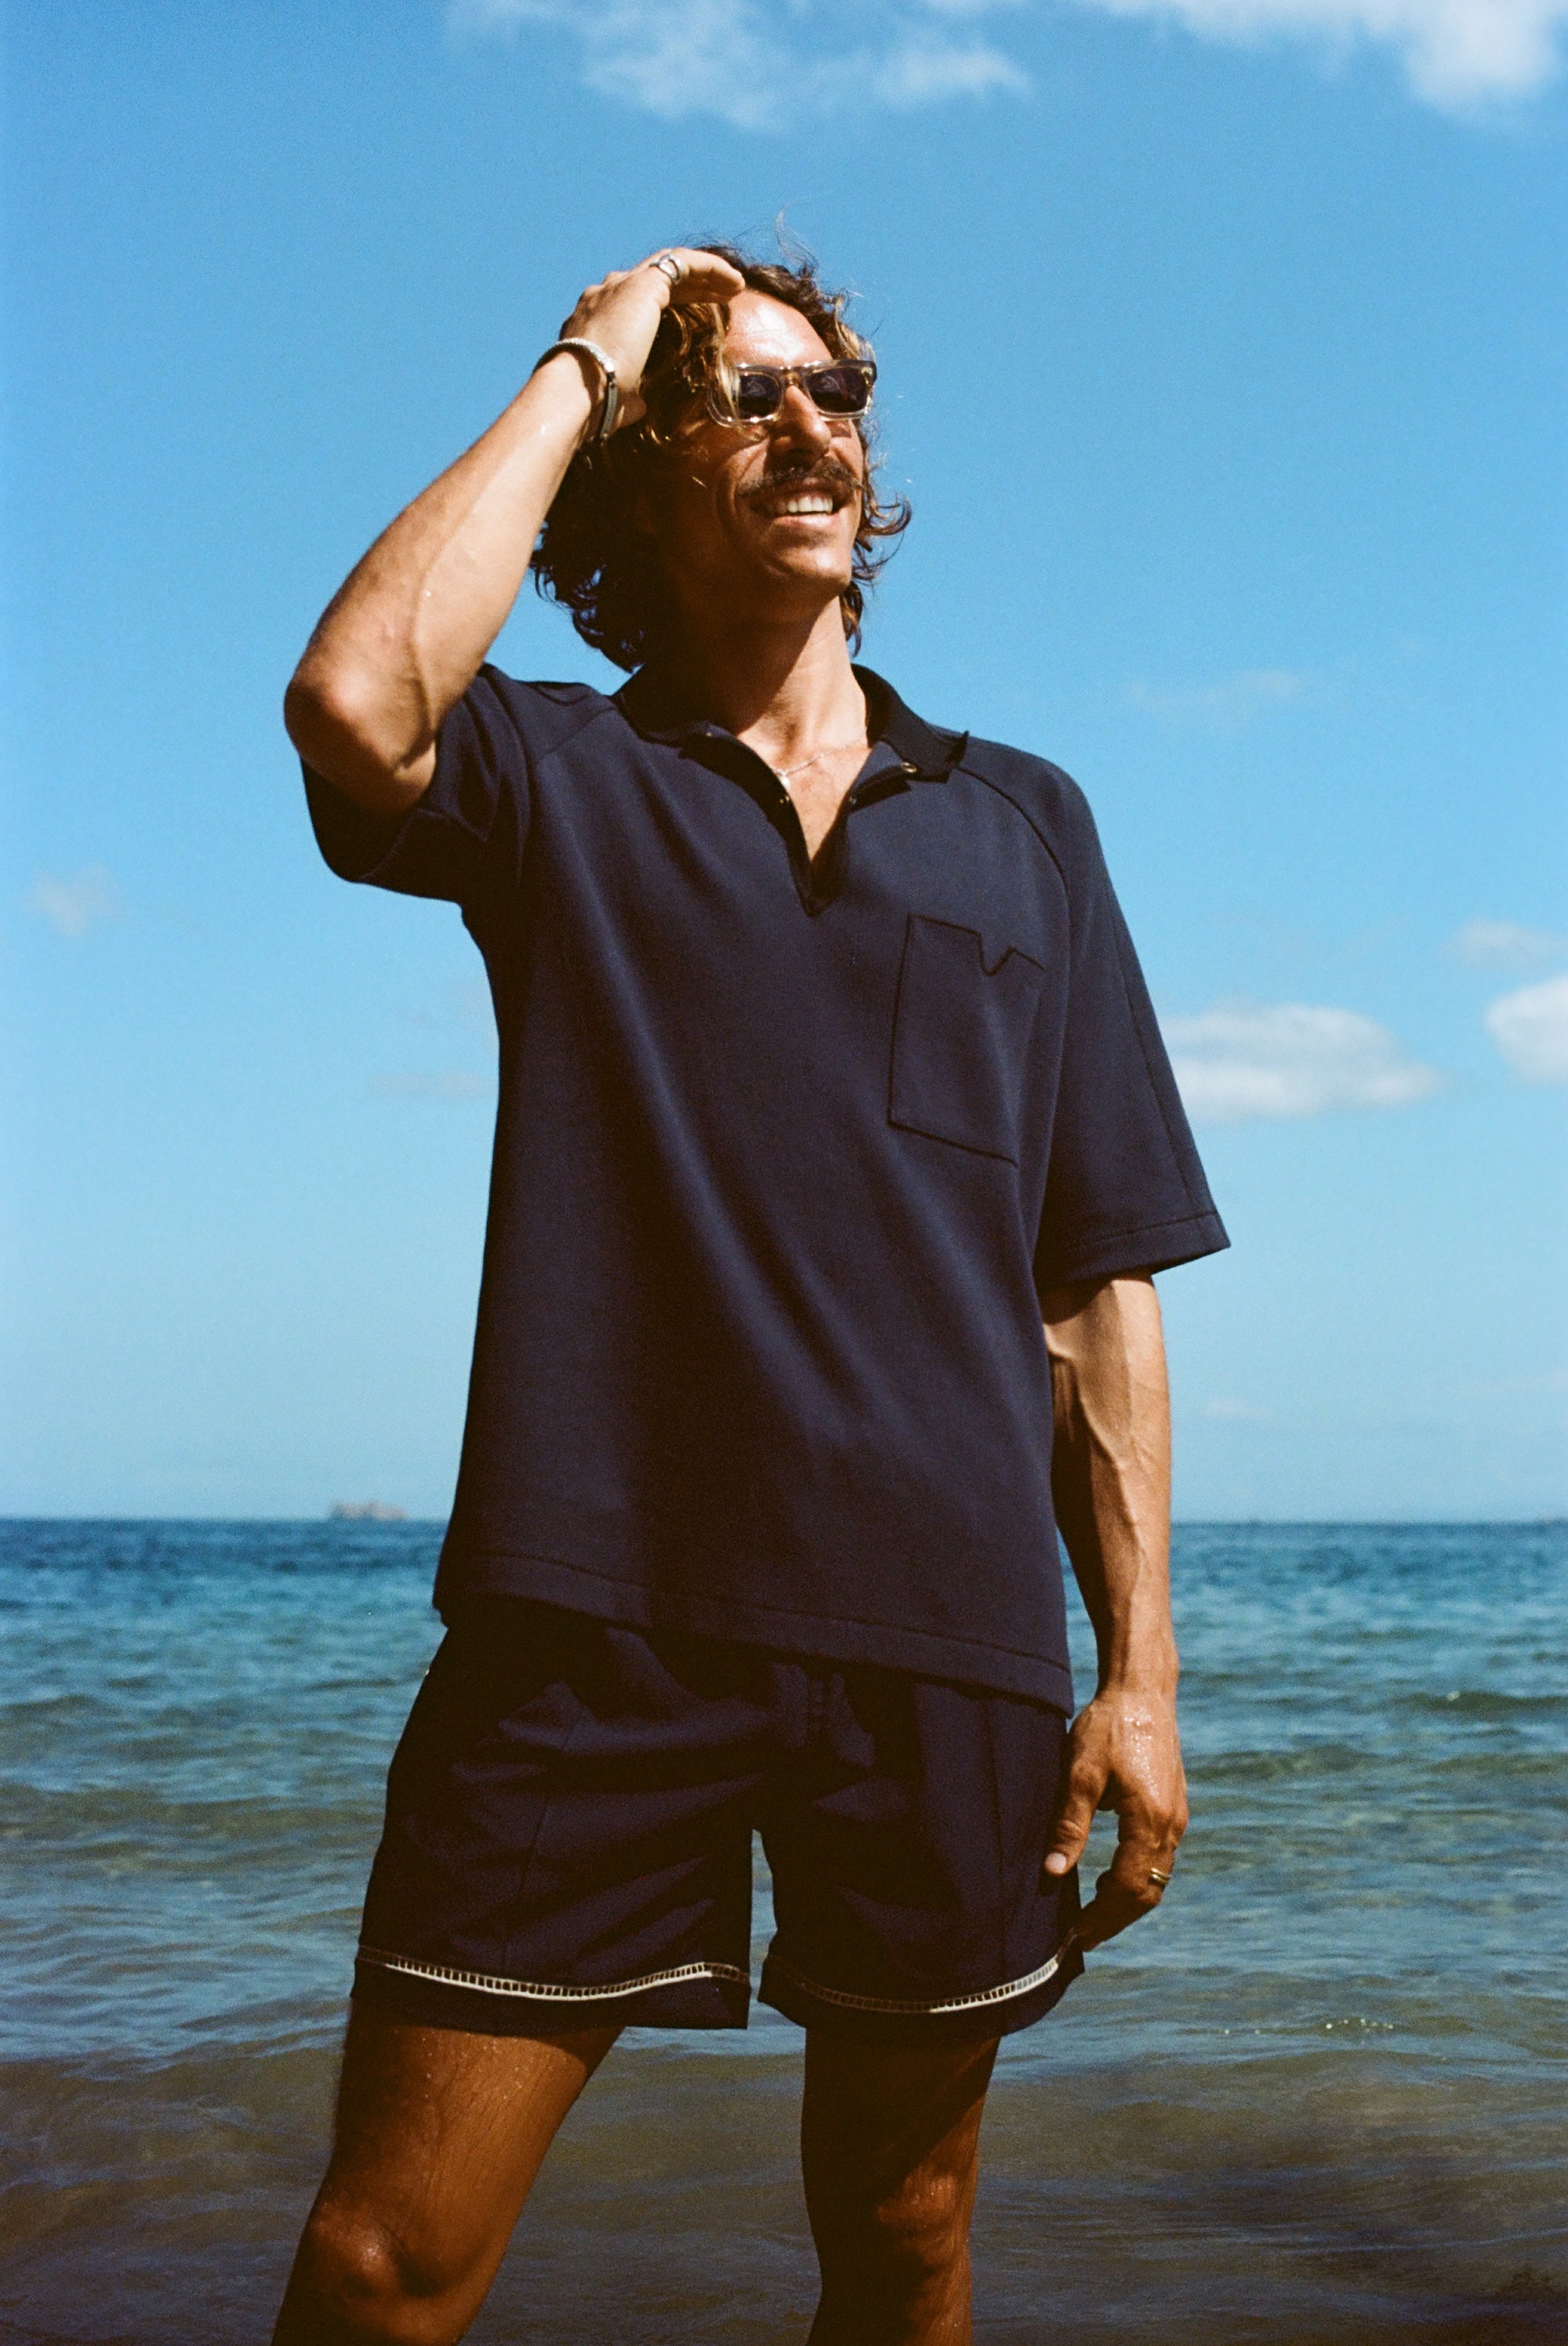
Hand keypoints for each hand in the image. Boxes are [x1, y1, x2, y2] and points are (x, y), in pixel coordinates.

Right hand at [552, 248, 745, 430]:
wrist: (580, 388)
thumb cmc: (597, 402)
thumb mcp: (619, 396)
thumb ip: (632, 392)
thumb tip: (640, 403)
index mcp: (598, 318)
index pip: (638, 301)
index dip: (671, 303)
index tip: (697, 313)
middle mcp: (606, 294)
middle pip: (656, 278)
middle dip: (691, 285)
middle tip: (721, 295)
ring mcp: (622, 285)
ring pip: (670, 265)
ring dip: (704, 274)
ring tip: (734, 286)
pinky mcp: (642, 284)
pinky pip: (683, 263)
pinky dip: (710, 267)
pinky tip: (733, 281)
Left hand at [1044, 1688, 1186, 1949]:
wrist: (1142, 1690)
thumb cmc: (1108, 1727)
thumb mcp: (1080, 1774)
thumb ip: (1069, 1825)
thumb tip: (1053, 1872)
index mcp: (1149, 1820)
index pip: (1128, 1888)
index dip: (1103, 1917)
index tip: (1077, 1935)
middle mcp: (1171, 1825)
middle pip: (1147, 1891)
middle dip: (1116, 1918)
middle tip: (1084, 1935)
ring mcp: (1177, 1816)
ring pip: (1156, 1877)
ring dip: (1127, 1900)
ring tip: (1093, 1912)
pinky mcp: (1174, 1806)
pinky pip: (1159, 1858)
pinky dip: (1137, 1878)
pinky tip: (1111, 1877)